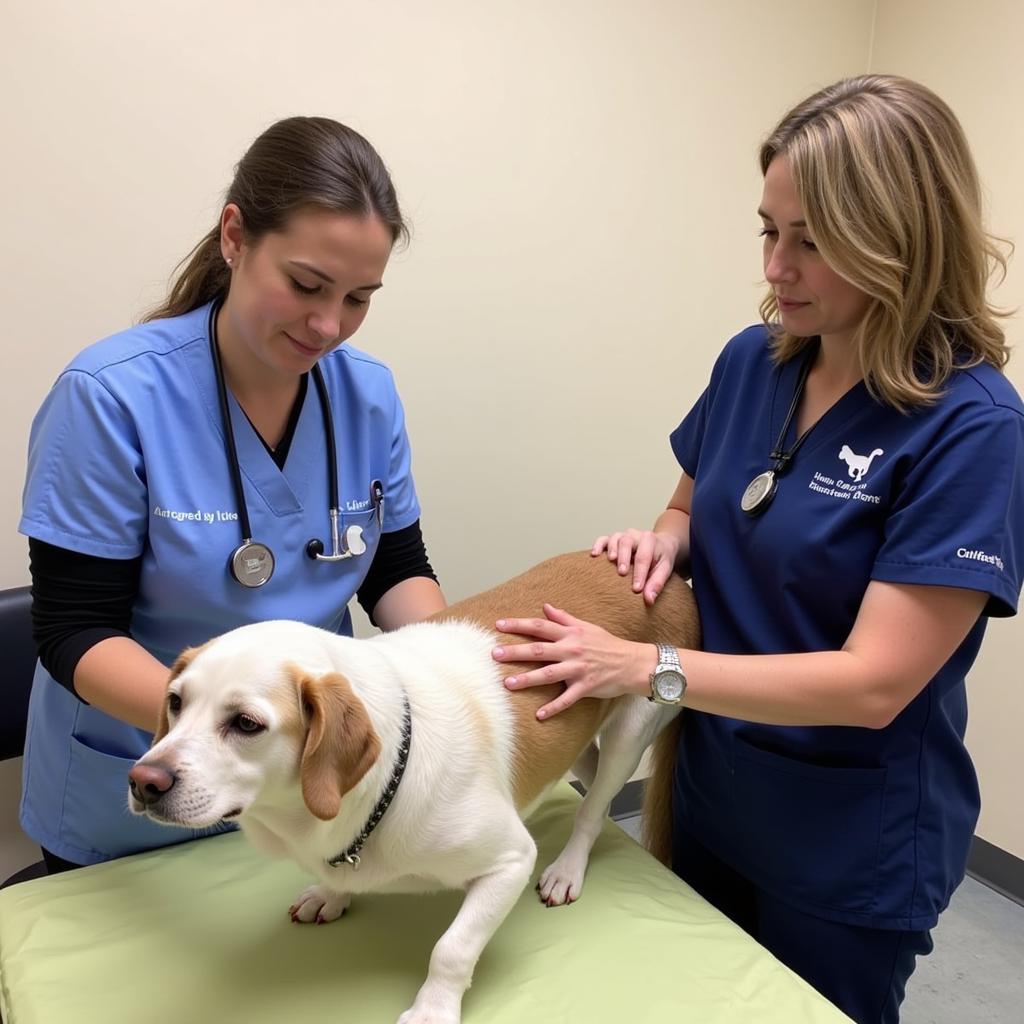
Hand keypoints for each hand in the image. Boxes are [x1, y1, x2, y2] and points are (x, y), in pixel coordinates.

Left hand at [493, 604, 652, 718]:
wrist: (633, 663)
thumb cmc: (608, 644)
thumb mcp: (586, 626)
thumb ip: (564, 618)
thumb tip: (545, 607)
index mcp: (570, 634)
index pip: (540, 627)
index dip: (519, 625)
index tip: (499, 625)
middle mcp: (572, 650)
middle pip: (539, 650)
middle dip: (516, 652)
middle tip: (494, 654)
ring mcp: (578, 669)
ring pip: (549, 674)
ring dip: (527, 679)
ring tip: (508, 684)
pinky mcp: (586, 687)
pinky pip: (567, 699)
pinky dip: (553, 708)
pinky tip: (539, 715)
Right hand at [591, 529, 680, 605]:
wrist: (660, 545)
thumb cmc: (660, 559)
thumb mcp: (665, 569)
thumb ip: (657, 584)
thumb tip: (649, 600)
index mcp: (650, 541)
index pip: (644, 557)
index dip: (640, 573)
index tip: (636, 589)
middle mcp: (636, 536)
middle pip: (627, 542)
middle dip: (624, 557)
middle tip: (622, 573)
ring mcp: (623, 536)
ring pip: (615, 538)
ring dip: (611, 549)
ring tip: (610, 561)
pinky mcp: (613, 539)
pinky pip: (603, 539)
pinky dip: (598, 545)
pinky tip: (594, 554)